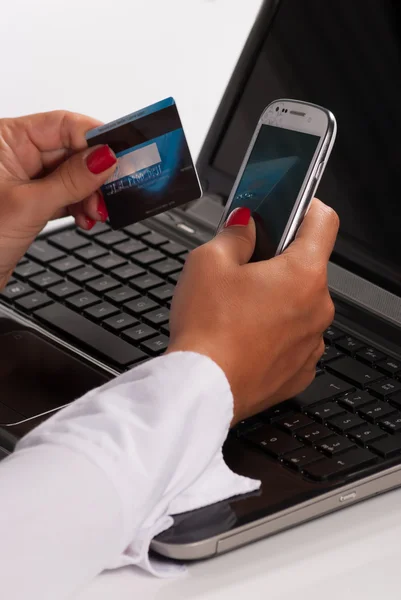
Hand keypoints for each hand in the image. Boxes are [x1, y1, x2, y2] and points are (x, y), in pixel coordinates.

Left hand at [0, 111, 116, 287]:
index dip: (94, 137)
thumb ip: (71, 181)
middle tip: (114, 187)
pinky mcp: (32, 200)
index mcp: (4, 139)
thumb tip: (105, 159)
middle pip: (71, 150)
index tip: (119, 153)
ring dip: (89, 193)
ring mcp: (24, 178)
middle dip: (95, 173)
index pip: (61, 125)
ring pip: (72, 175)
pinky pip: (66, 194)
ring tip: (96, 210)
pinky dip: (79, 205)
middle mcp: (15, 154)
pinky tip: (86, 216)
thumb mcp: (29, 205)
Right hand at [168, 199, 339, 423]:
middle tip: (243, 266)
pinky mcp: (299, 369)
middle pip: (306, 267)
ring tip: (238, 306)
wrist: (203, 389)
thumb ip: (234, 234)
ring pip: (299, 304)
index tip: (292, 207)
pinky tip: (244, 334)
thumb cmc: (207, 329)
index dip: (307, 206)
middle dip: (278, 260)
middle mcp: (317, 309)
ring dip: (276, 298)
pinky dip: (275, 331)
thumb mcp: (208, 261)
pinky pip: (293, 338)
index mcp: (303, 274)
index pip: (324, 222)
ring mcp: (311, 342)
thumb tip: (245, 226)